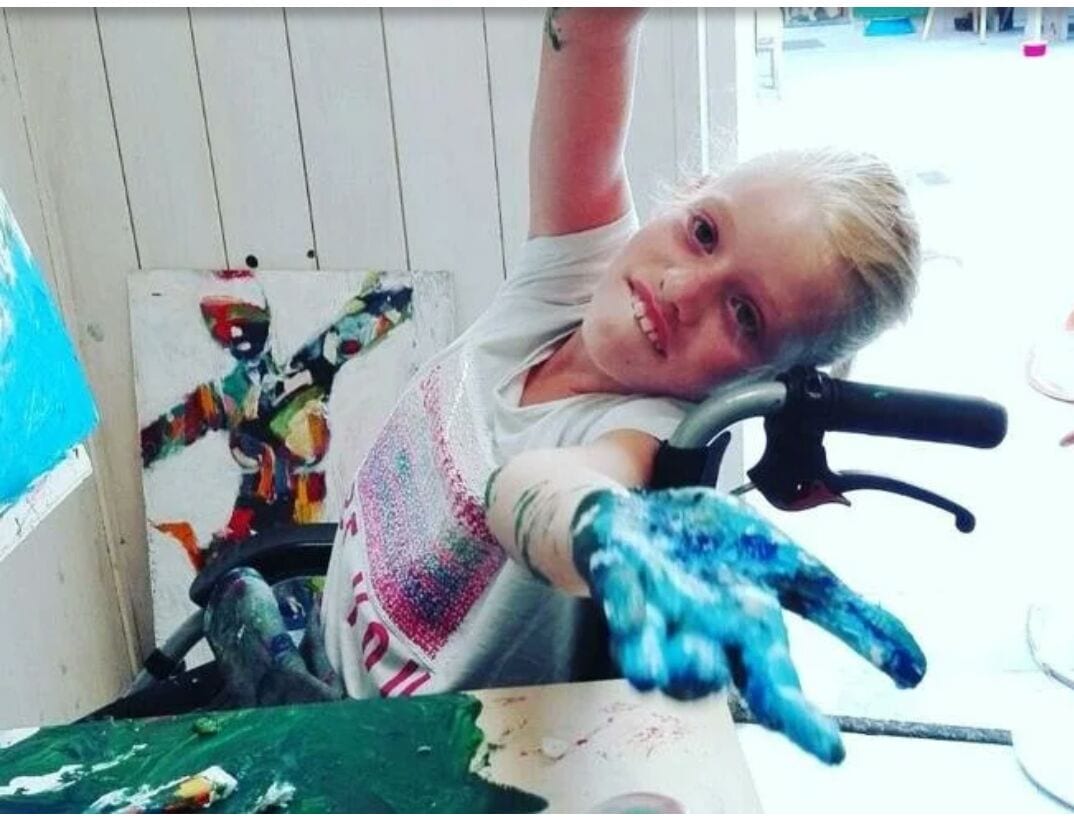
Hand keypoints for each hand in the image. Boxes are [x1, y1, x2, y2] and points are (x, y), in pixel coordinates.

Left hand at [571, 487, 925, 763]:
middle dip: (727, 693)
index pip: (776, 683)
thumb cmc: (719, 551)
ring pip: (651, 645)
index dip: (800, 718)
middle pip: (708, 674)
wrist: (650, 511)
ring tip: (668, 671)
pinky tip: (633, 608)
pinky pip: (617, 591)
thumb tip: (917, 671)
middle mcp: (697, 629)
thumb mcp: (796, 573)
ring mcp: (652, 602)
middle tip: (753, 706)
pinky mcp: (617, 569)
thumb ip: (850, 617)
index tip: (833, 752)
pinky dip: (625, 601)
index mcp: (746, 630)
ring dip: (658, 660)